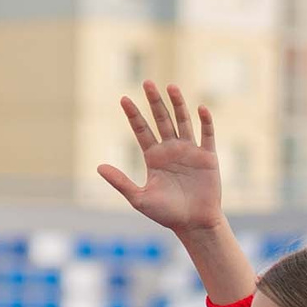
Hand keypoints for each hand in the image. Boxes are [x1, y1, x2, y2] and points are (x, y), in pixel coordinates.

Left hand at [96, 81, 224, 238]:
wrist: (193, 224)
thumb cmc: (166, 214)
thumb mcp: (139, 199)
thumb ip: (120, 182)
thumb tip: (98, 167)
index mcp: (153, 157)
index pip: (141, 130)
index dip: (133, 115)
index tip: (124, 99)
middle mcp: (171, 149)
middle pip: (161, 119)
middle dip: (154, 101)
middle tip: (147, 82)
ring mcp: (190, 151)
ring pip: (183, 121)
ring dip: (178, 104)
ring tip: (171, 87)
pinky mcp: (207, 157)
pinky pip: (207, 135)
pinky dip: (205, 122)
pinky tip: (200, 108)